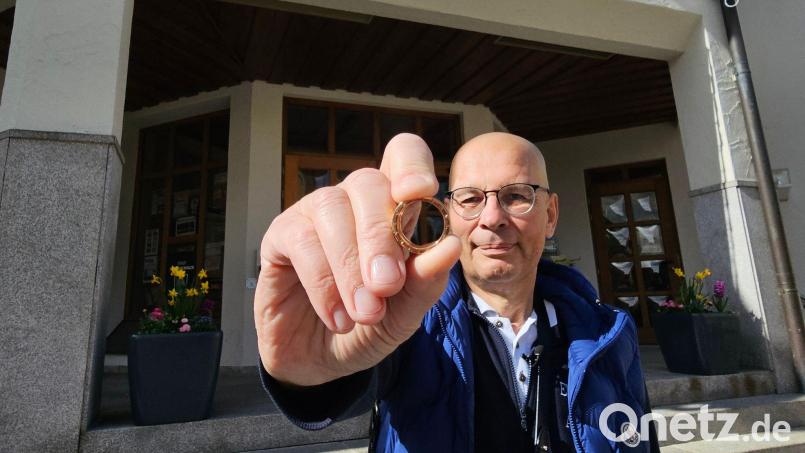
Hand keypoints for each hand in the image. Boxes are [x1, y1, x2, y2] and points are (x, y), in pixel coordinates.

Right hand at [254, 134, 461, 385]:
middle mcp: (352, 202)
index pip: (402, 155)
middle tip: (386, 287)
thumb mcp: (404, 313)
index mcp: (392, 208)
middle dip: (380, 236)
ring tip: (364, 313)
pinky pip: (300, 240)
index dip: (411, 164)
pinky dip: (323, 282)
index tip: (419, 193)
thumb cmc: (367, 327)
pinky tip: (338, 318)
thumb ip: (426, 282)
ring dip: (350, 265)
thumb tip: (449, 246)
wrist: (321, 365)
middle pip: (367, 182)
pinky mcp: (280, 237)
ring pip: (331, 209)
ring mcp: (313, 215)